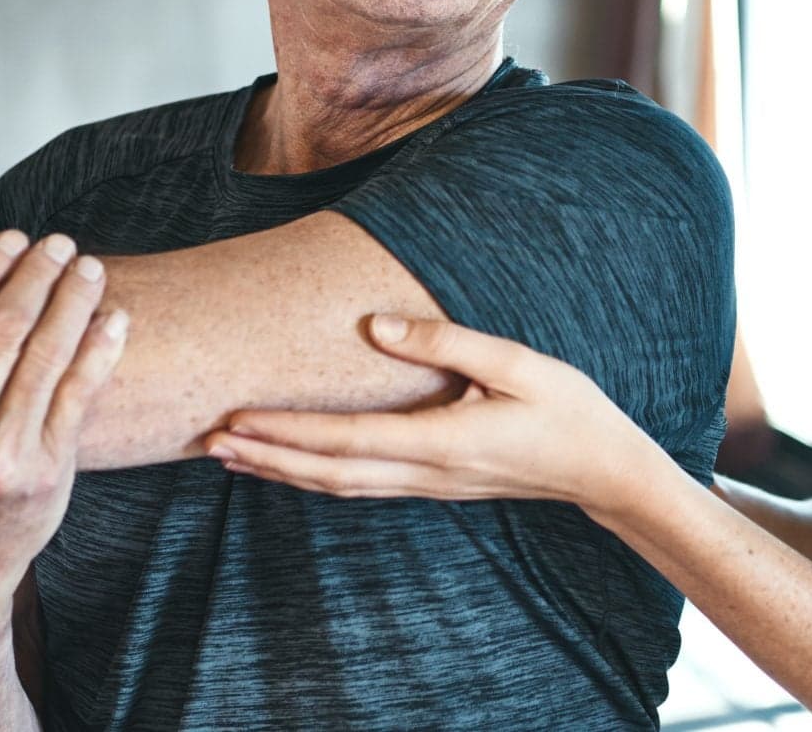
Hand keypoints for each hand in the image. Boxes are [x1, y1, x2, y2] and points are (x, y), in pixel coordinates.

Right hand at [0, 229, 126, 655]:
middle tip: (60, 242)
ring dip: (74, 303)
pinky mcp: (42, 476)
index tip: (10, 239)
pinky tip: (112, 320)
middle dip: (37, 276)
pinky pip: (77, 398)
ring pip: (45, 358)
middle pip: (1, 330)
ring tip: (90, 269)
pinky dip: (98, 352)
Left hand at [203, 315, 663, 516]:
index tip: (237, 420)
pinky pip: (361, 484)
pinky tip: (293, 465)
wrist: (603, 470)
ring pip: (339, 485)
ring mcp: (428, 484)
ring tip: (232, 454)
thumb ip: (443, 342)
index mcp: (440, 441)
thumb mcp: (514, 362)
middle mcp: (425, 472)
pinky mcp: (434, 484)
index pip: (345, 439)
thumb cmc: (567, 409)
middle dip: (265, 457)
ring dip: (283, 470)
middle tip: (207, 442)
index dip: (286, 431)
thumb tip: (373, 325)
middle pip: (327, 472)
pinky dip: (316, 476)